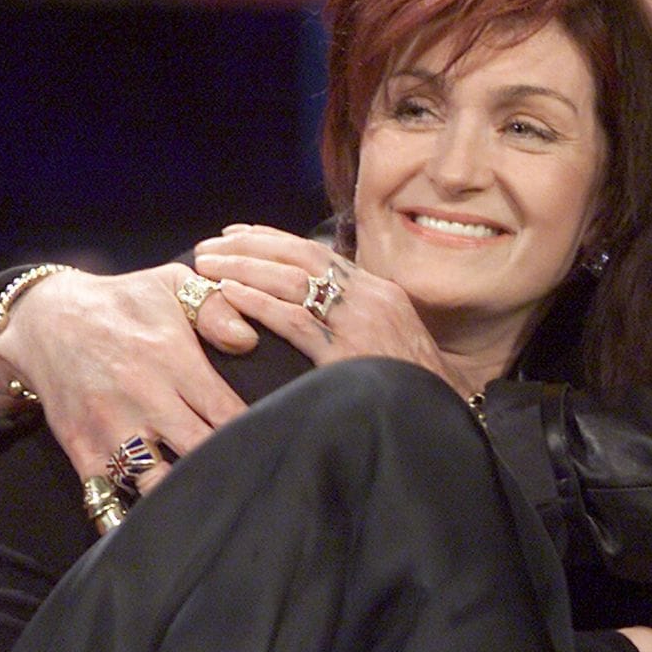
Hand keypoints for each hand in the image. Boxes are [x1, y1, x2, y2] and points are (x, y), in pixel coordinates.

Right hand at [0, 263, 253, 491]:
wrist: (46, 321)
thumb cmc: (123, 302)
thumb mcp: (171, 284)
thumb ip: (215, 307)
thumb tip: (248, 340)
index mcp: (172, 361)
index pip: (227, 412)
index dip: (255, 431)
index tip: (275, 441)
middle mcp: (143, 399)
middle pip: (200, 451)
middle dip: (230, 466)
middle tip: (255, 479)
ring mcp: (110, 430)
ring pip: (158, 483)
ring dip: (186, 494)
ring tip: (214, 503)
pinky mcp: (82, 452)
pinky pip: (109, 499)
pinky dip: (133, 516)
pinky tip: (162, 520)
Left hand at [193, 225, 477, 397]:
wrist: (442, 416)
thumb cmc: (412, 386)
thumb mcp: (391, 339)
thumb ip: (357, 319)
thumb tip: (317, 308)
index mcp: (379, 290)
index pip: (319, 253)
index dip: (274, 240)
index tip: (240, 235)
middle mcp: (371, 295)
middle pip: (301, 256)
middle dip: (251, 246)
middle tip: (212, 244)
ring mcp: (361, 320)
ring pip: (293, 279)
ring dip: (244, 268)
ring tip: (208, 265)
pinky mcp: (349, 351)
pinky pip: (295, 319)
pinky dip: (259, 303)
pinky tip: (230, 294)